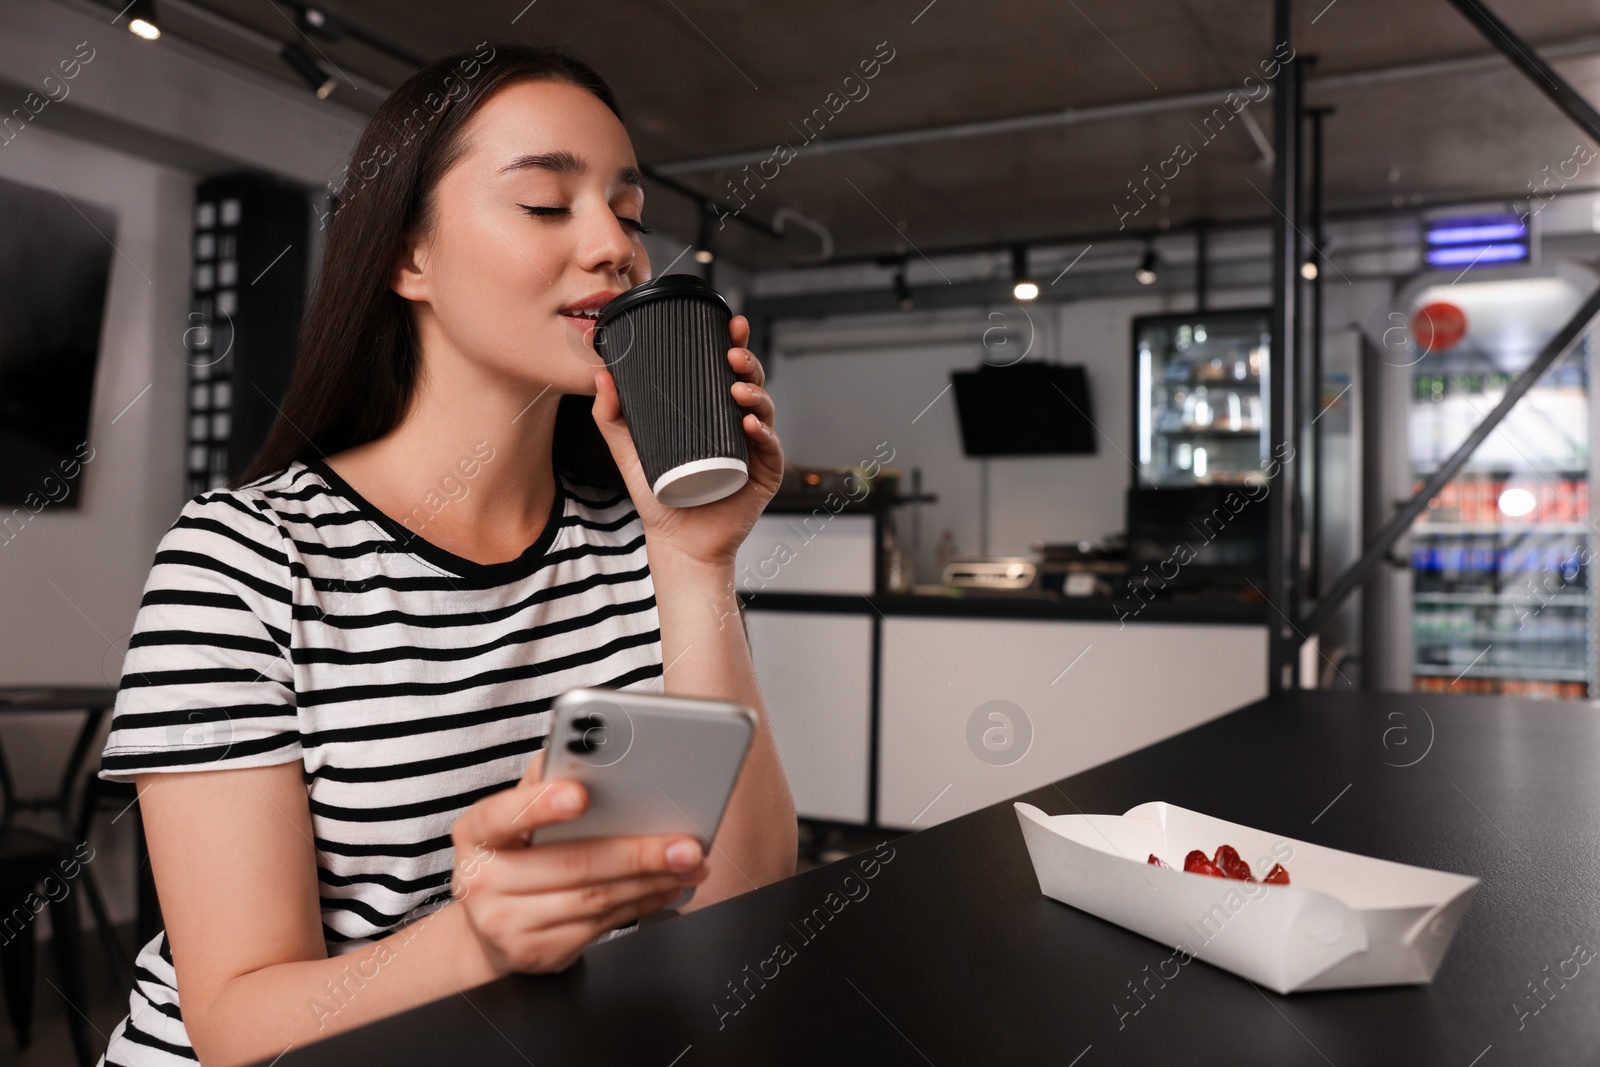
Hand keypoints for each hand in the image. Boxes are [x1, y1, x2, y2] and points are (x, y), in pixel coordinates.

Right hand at [449, 750, 710, 975]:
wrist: (491, 926)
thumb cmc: (515, 853)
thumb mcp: (517, 815)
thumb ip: (546, 781)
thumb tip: (588, 747)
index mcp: (476, 833)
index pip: (502, 814)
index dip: (541, 805)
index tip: (580, 795)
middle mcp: (481, 880)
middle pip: (569, 863)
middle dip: (635, 851)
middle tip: (683, 842)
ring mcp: (505, 923)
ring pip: (593, 899)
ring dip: (650, 880)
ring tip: (688, 861)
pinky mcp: (536, 953)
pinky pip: (600, 926)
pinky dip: (641, 904)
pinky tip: (667, 886)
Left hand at [590, 314, 782, 567]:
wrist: (677, 541)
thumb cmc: (658, 496)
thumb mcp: (629, 451)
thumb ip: (611, 416)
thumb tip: (600, 375)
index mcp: (712, 413)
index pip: (726, 370)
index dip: (733, 344)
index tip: (729, 323)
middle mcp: (737, 425)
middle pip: (750, 383)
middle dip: (747, 361)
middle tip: (732, 352)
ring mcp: (754, 448)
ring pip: (765, 409)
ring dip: (754, 393)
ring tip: (736, 389)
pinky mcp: (765, 474)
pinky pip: (771, 448)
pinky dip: (763, 433)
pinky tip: (749, 424)